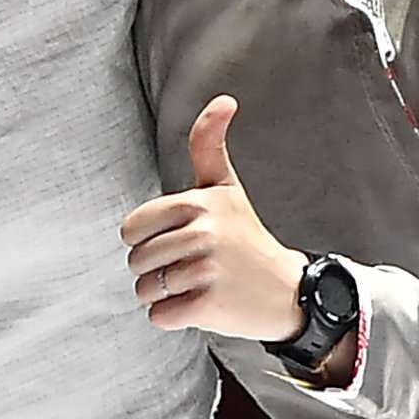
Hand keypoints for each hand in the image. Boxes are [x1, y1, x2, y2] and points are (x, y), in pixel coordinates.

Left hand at [121, 96, 307, 341]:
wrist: (287, 290)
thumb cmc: (247, 238)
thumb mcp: (226, 188)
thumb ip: (209, 146)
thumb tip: (224, 100)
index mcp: (199, 204)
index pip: (131, 228)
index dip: (147, 240)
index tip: (178, 240)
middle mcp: (204, 233)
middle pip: (136, 261)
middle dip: (155, 270)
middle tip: (194, 267)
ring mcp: (207, 269)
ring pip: (145, 290)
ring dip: (164, 295)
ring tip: (198, 285)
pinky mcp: (209, 304)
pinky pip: (159, 316)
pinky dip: (173, 318)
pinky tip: (202, 305)